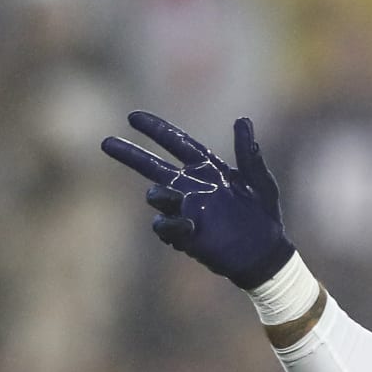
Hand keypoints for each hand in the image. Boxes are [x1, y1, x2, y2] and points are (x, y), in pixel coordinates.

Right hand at [102, 111, 294, 288]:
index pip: (177, 143)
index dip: (156, 129)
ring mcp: (184, 209)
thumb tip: (243, 120)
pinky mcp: (184, 234)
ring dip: (161, 196)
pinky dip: (170, 225)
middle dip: (131, 154)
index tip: (133, 117)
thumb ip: (248, 154)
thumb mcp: (260, 182)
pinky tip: (186, 226)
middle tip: (107, 143)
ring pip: (156, 196)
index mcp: (208, 169)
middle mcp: (191, 186)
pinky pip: (165, 226)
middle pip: (153, 166)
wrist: (264, 254)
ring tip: (174, 200)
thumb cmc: (265, 214)